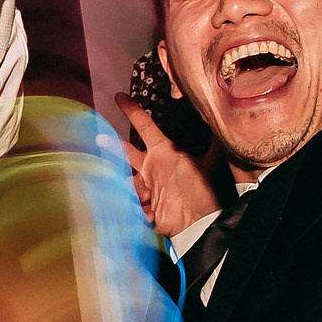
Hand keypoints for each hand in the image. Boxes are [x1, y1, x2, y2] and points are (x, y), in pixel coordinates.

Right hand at [116, 95, 219, 239]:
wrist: (199, 224)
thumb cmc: (203, 193)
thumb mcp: (209, 164)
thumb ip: (214, 144)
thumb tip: (222, 123)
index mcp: (163, 153)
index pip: (145, 128)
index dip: (133, 112)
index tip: (120, 97)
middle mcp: (151, 167)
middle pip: (126, 152)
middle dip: (113, 145)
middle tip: (100, 137)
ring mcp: (145, 185)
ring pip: (128, 181)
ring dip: (136, 189)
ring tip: (148, 198)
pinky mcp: (141, 204)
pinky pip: (133, 203)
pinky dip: (141, 209)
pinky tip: (154, 214)